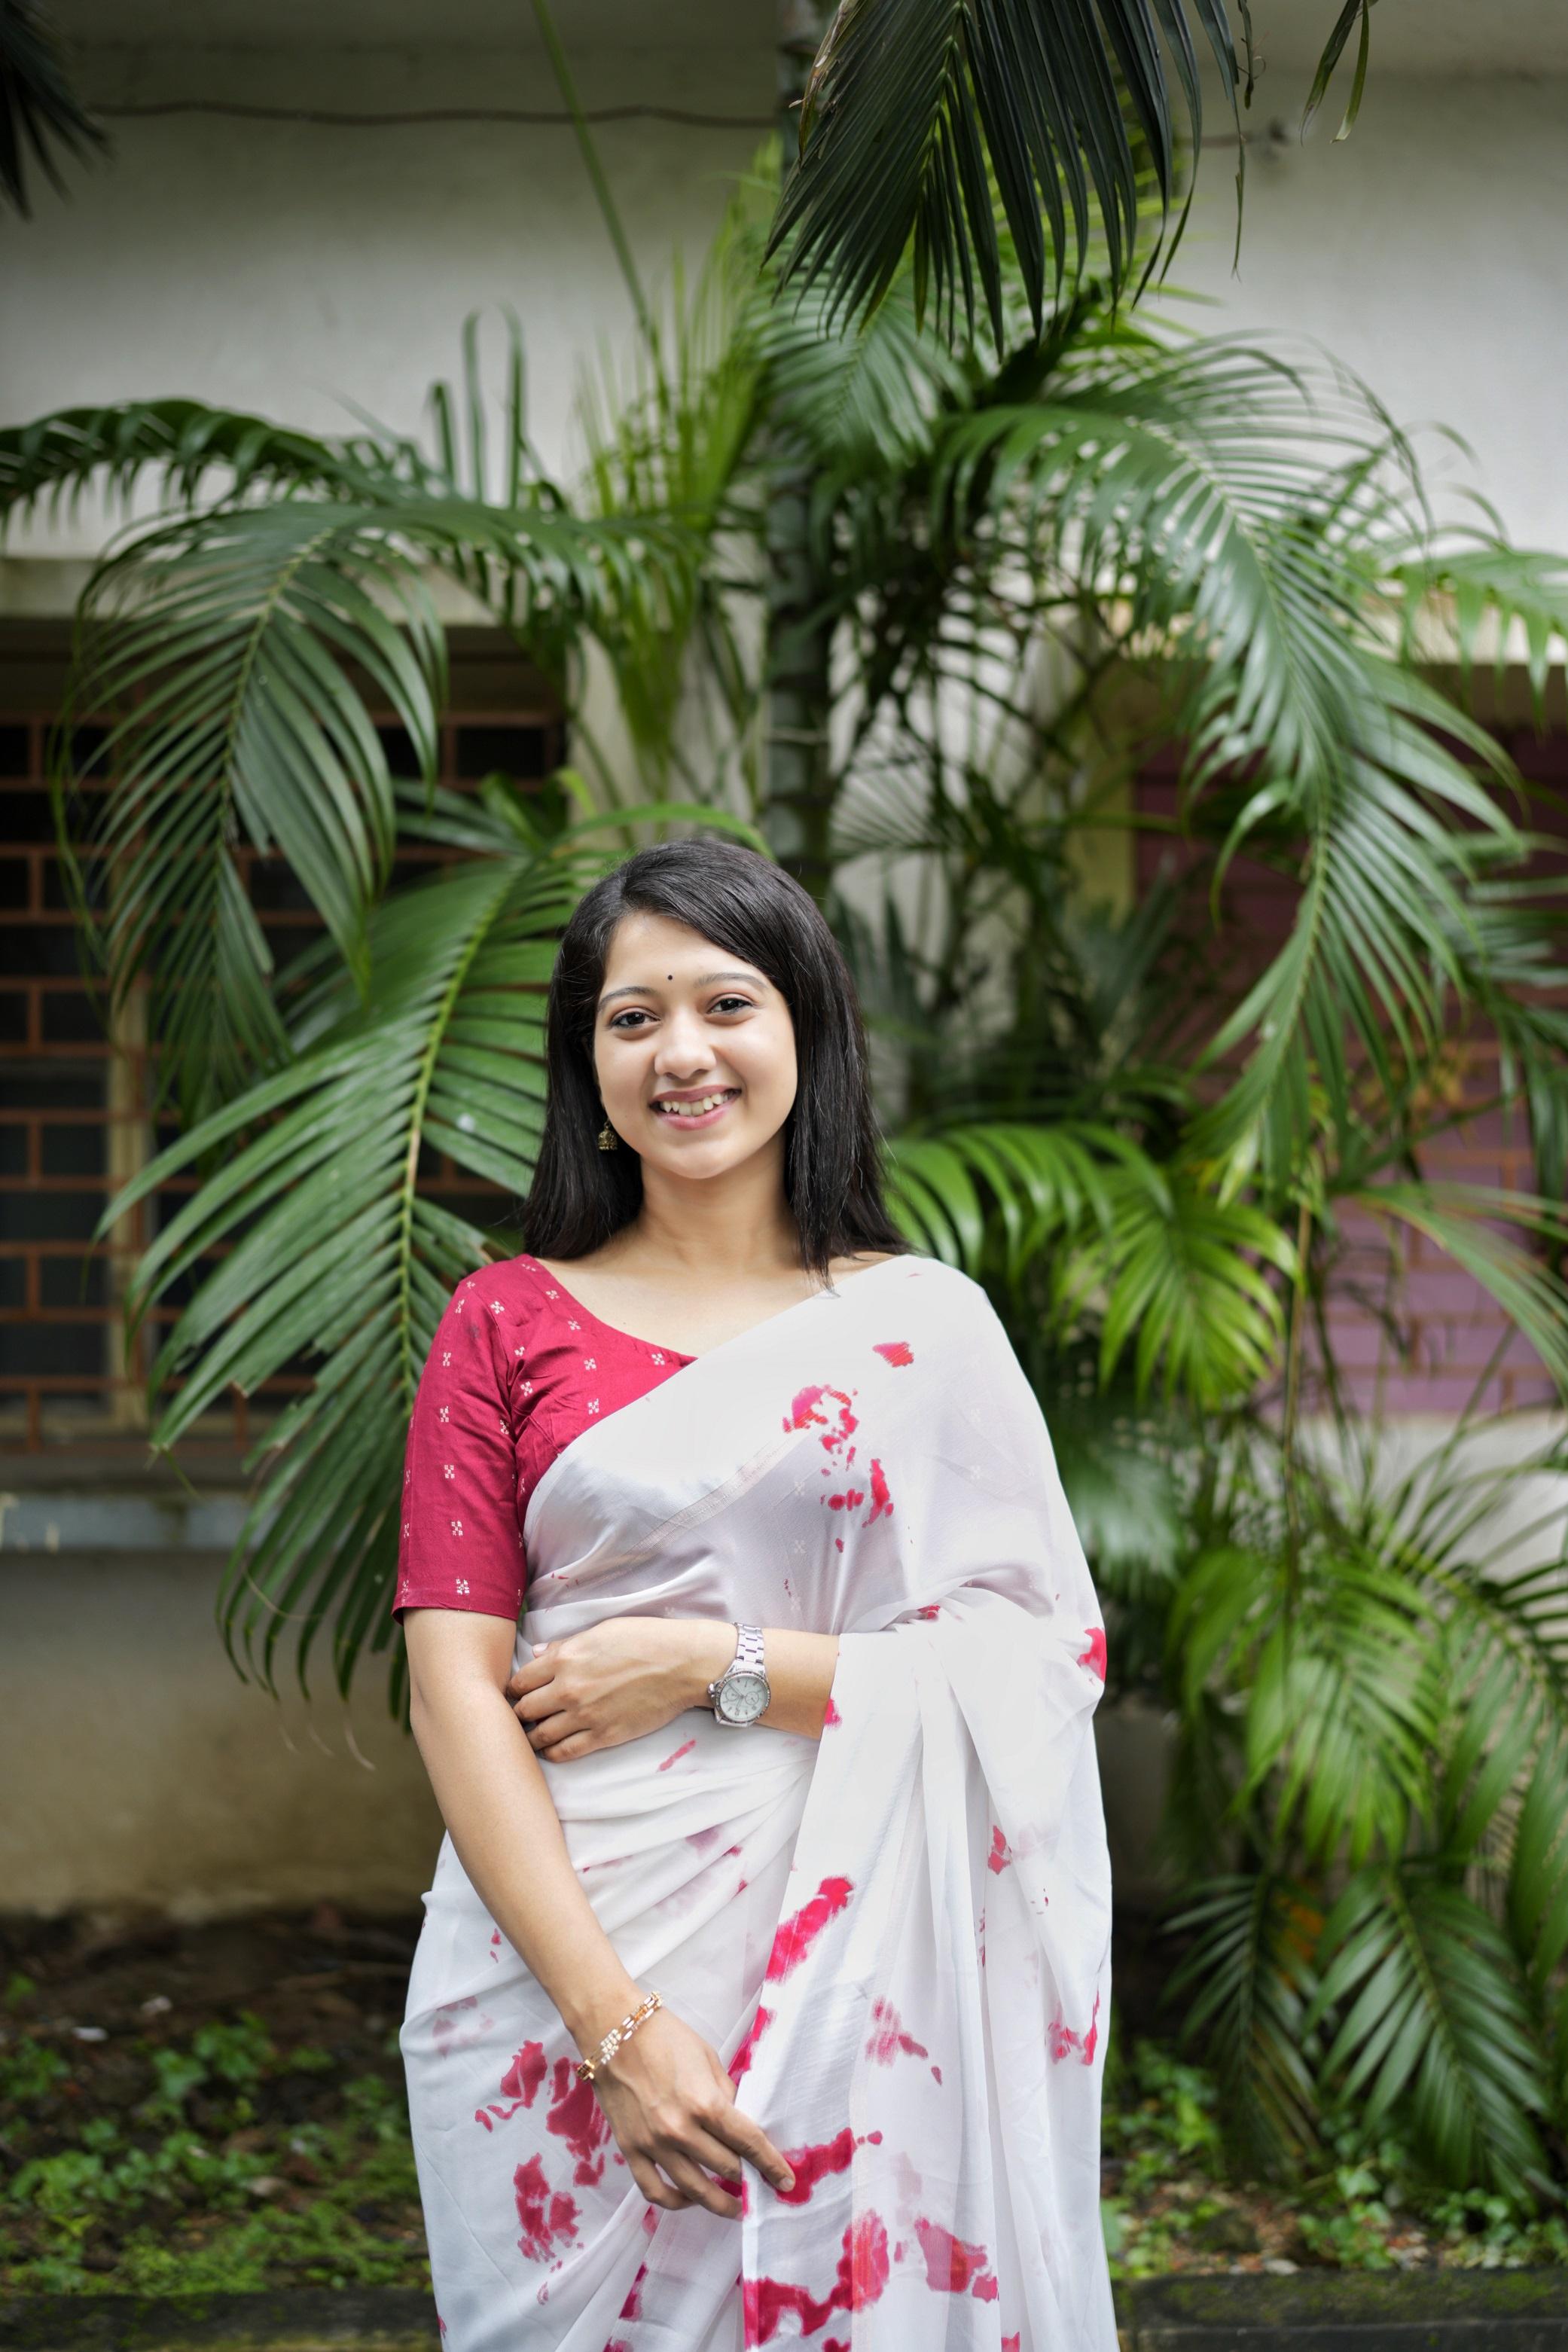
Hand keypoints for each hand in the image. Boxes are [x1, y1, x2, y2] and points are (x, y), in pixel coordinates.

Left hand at [506, 1617, 730, 1762]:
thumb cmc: (644, 1640)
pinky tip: (552, 1749)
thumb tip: (538, 1654)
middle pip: (524, 1710)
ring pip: (540, 1736)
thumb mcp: (600, 1631)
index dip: (514, 1689)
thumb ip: (565, 1646)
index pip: (520, 1681)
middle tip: (522, 1715)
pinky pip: (565, 1752)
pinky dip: (552, 1753)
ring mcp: (585, 1716)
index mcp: (565, 1659)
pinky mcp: (603, 1736)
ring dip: (532, 1737)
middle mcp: (568, 1689)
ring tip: (534, 1734)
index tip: (515, 1693)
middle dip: (519, 1713)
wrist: (681, 1664)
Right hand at [591, 2004, 794, 2218]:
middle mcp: (680, 2130)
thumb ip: (725, 2096)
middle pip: (726, 2168)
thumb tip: (739, 2124)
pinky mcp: (630, 2150)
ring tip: (733, 2206)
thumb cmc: (666, 2037)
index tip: (785, 2181)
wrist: (614, 2031)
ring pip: (694, 2189)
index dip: (771, 2165)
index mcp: (705, 2102)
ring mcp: (653, 2144)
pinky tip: (690, 2198)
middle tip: (760, 2186)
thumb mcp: (708, 2059)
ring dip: (719, 2202)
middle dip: (748, 2179)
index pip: (748, 2143)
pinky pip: (655, 2191)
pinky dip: (675, 2202)